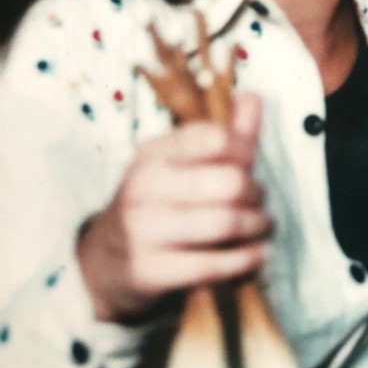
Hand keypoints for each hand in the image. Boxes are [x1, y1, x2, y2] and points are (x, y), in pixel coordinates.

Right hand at [77, 93, 272, 321]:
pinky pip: (213, 265)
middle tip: (260, 202)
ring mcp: (144, 231)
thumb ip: (224, 135)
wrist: (103, 261)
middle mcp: (144, 188)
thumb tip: (255, 97)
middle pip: (229, 183)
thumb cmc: (157, 204)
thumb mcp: (179, 164)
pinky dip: (246, 260)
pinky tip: (258, 254)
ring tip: (263, 226)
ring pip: (226, 223)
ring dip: (257, 226)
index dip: (246, 149)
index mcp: (153, 154)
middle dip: (256, 193)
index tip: (251, 164)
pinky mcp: (150, 271)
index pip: (215, 138)